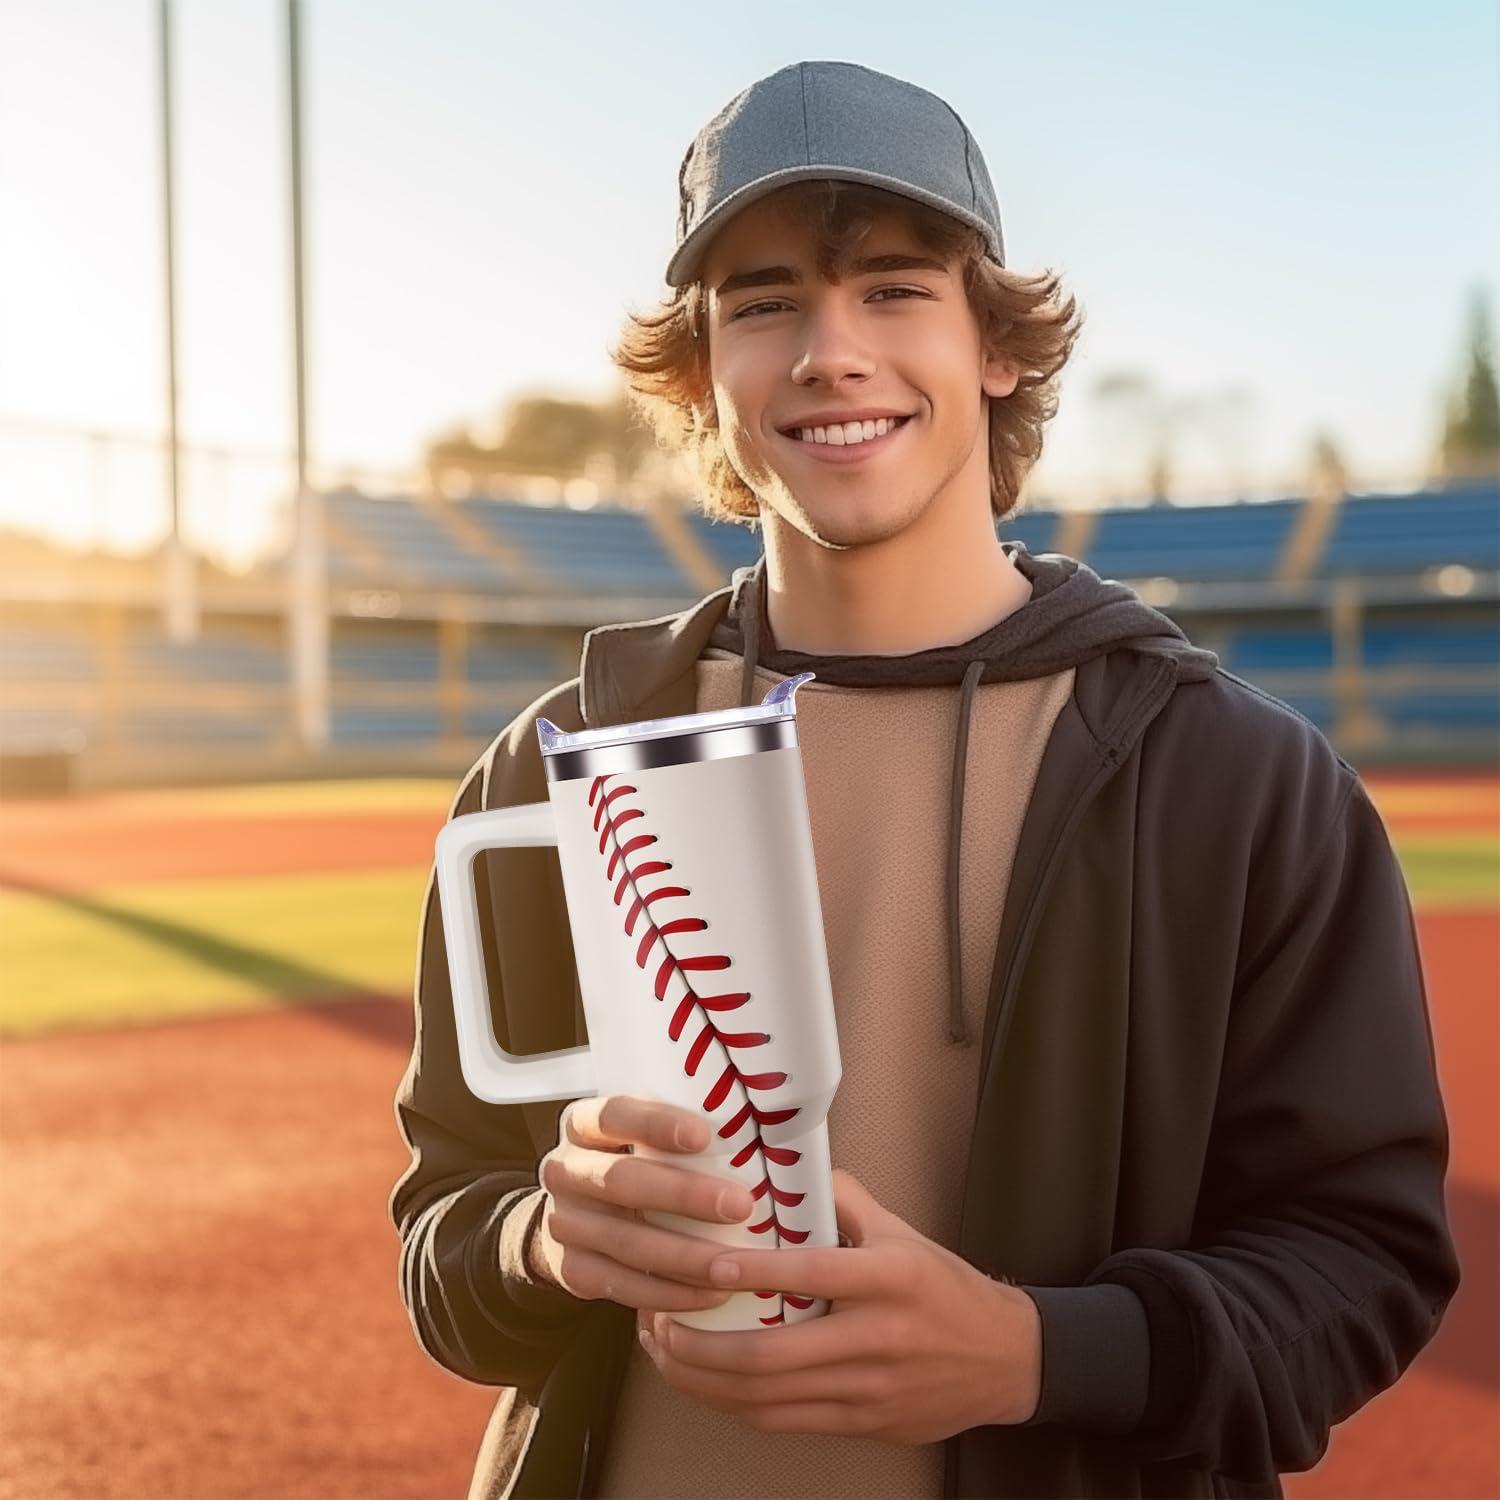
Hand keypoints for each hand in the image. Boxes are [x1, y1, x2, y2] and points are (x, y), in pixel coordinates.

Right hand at [529, 1093, 751, 1313]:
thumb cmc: (636, 1161)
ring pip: (625, 1242)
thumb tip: (759, 1132)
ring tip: (734, 1266)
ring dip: (685, 1257)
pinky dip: (669, 1294)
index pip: (613, 1114)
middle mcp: (564, 1169)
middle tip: (739, 1206)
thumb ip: (680, 1133)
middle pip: (621, 1181)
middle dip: (684, 1195)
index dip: (655, 1124)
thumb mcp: (643, 1134)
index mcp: (583, 1124)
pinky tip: (710, 1295)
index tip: (704, 1136)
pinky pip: (621, 1286)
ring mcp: (562, 1222)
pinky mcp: (570, 1269)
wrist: (578, 1214)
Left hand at [636, 1168, 1042, 1440]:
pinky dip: (735, 1406)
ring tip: (666, 1354)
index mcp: (889, 1278)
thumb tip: (782, 1165)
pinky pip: (784, 1421)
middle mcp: (877, 1337)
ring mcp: (868, 1389)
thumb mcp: (900, 1231)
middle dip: (702, 1346)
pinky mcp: (863, 1423)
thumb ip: (841, 1200)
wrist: (1004, 1359)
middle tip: (658, 1322)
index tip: (706, 1262)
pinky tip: (706, 1384)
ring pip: (768, 1398)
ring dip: (706, 1381)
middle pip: (772, 1356)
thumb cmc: (945, 1286)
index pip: (811, 1273)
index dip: (752, 1273)